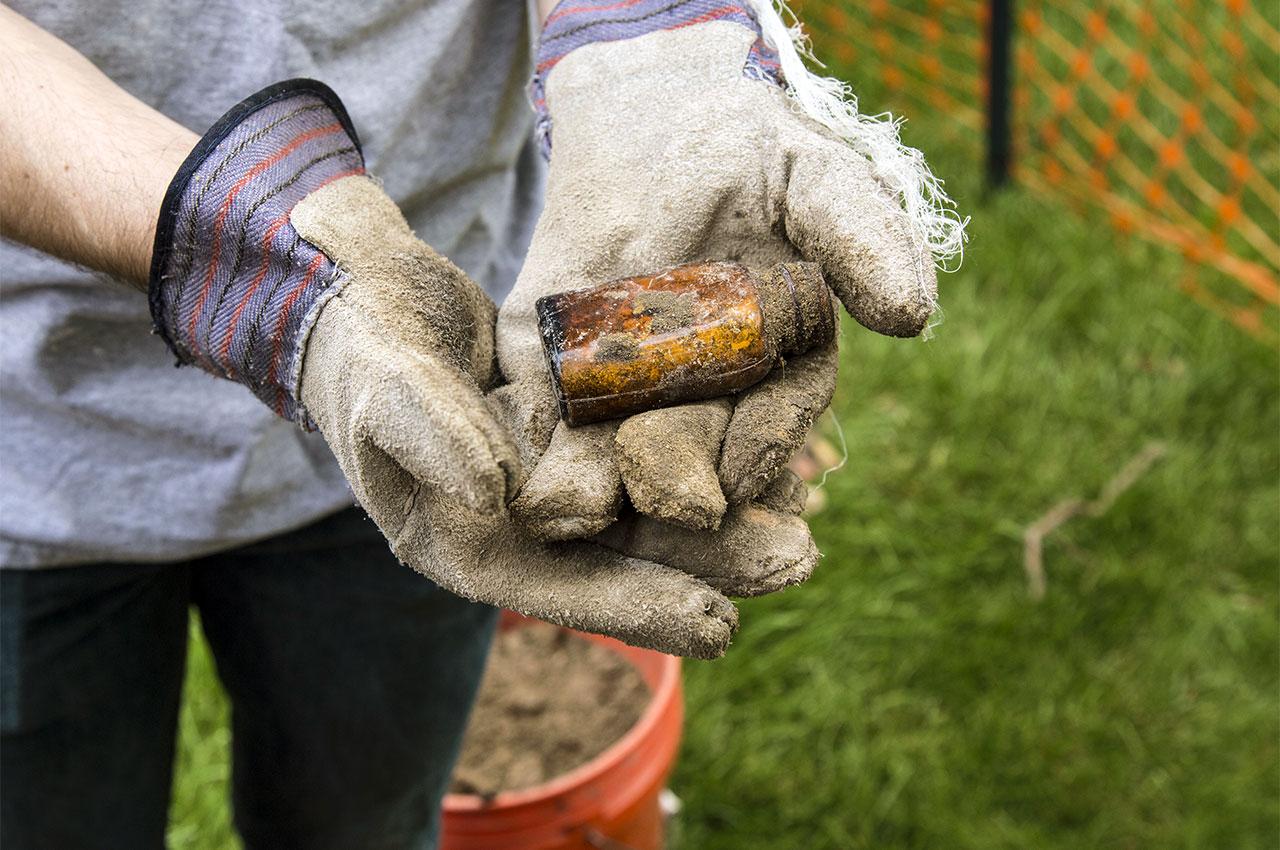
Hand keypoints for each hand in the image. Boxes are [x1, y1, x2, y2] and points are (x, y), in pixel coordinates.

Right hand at [148, 80, 759, 657]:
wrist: (351, 291)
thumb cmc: (354, 346)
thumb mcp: (381, 386)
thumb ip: (430, 437)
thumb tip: (492, 499)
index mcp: (464, 540)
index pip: (562, 588)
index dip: (640, 606)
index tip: (722, 626)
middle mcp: (515, 520)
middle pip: (624, 553)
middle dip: (709, 562)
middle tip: (799, 561)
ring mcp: (546, 474)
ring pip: (646, 502)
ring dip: (721, 513)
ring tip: (805, 518)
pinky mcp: (571, 424)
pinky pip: (642, 443)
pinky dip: (697, 446)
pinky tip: (763, 445)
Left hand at [496, 4, 944, 550]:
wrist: (642, 111)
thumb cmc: (742, 145)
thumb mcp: (809, 176)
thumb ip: (859, 236)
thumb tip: (913, 314)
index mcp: (772, 368)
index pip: (772, 422)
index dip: (763, 448)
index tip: (742, 475)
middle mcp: (701, 395)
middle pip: (692, 459)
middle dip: (679, 490)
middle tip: (665, 508)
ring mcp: (623, 390)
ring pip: (613, 459)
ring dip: (595, 490)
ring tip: (575, 511)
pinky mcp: (550, 372)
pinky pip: (541, 422)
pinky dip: (530, 451)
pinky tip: (518, 477)